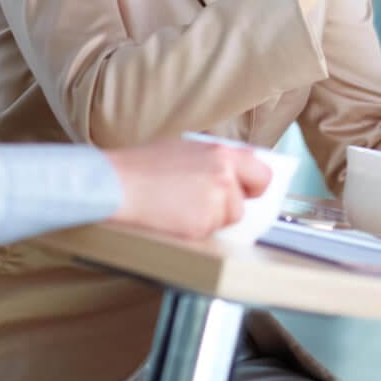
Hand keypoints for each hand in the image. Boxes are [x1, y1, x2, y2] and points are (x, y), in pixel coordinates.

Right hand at [106, 139, 271, 239]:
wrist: (117, 184)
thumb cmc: (142, 165)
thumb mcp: (185, 148)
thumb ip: (213, 159)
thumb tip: (230, 172)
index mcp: (222, 153)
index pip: (262, 173)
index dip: (254, 185)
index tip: (248, 191)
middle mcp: (224, 177)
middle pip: (246, 203)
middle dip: (234, 206)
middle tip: (214, 205)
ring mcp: (214, 203)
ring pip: (226, 219)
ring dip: (211, 218)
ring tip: (182, 207)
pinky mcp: (200, 226)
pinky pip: (208, 232)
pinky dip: (195, 229)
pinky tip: (174, 217)